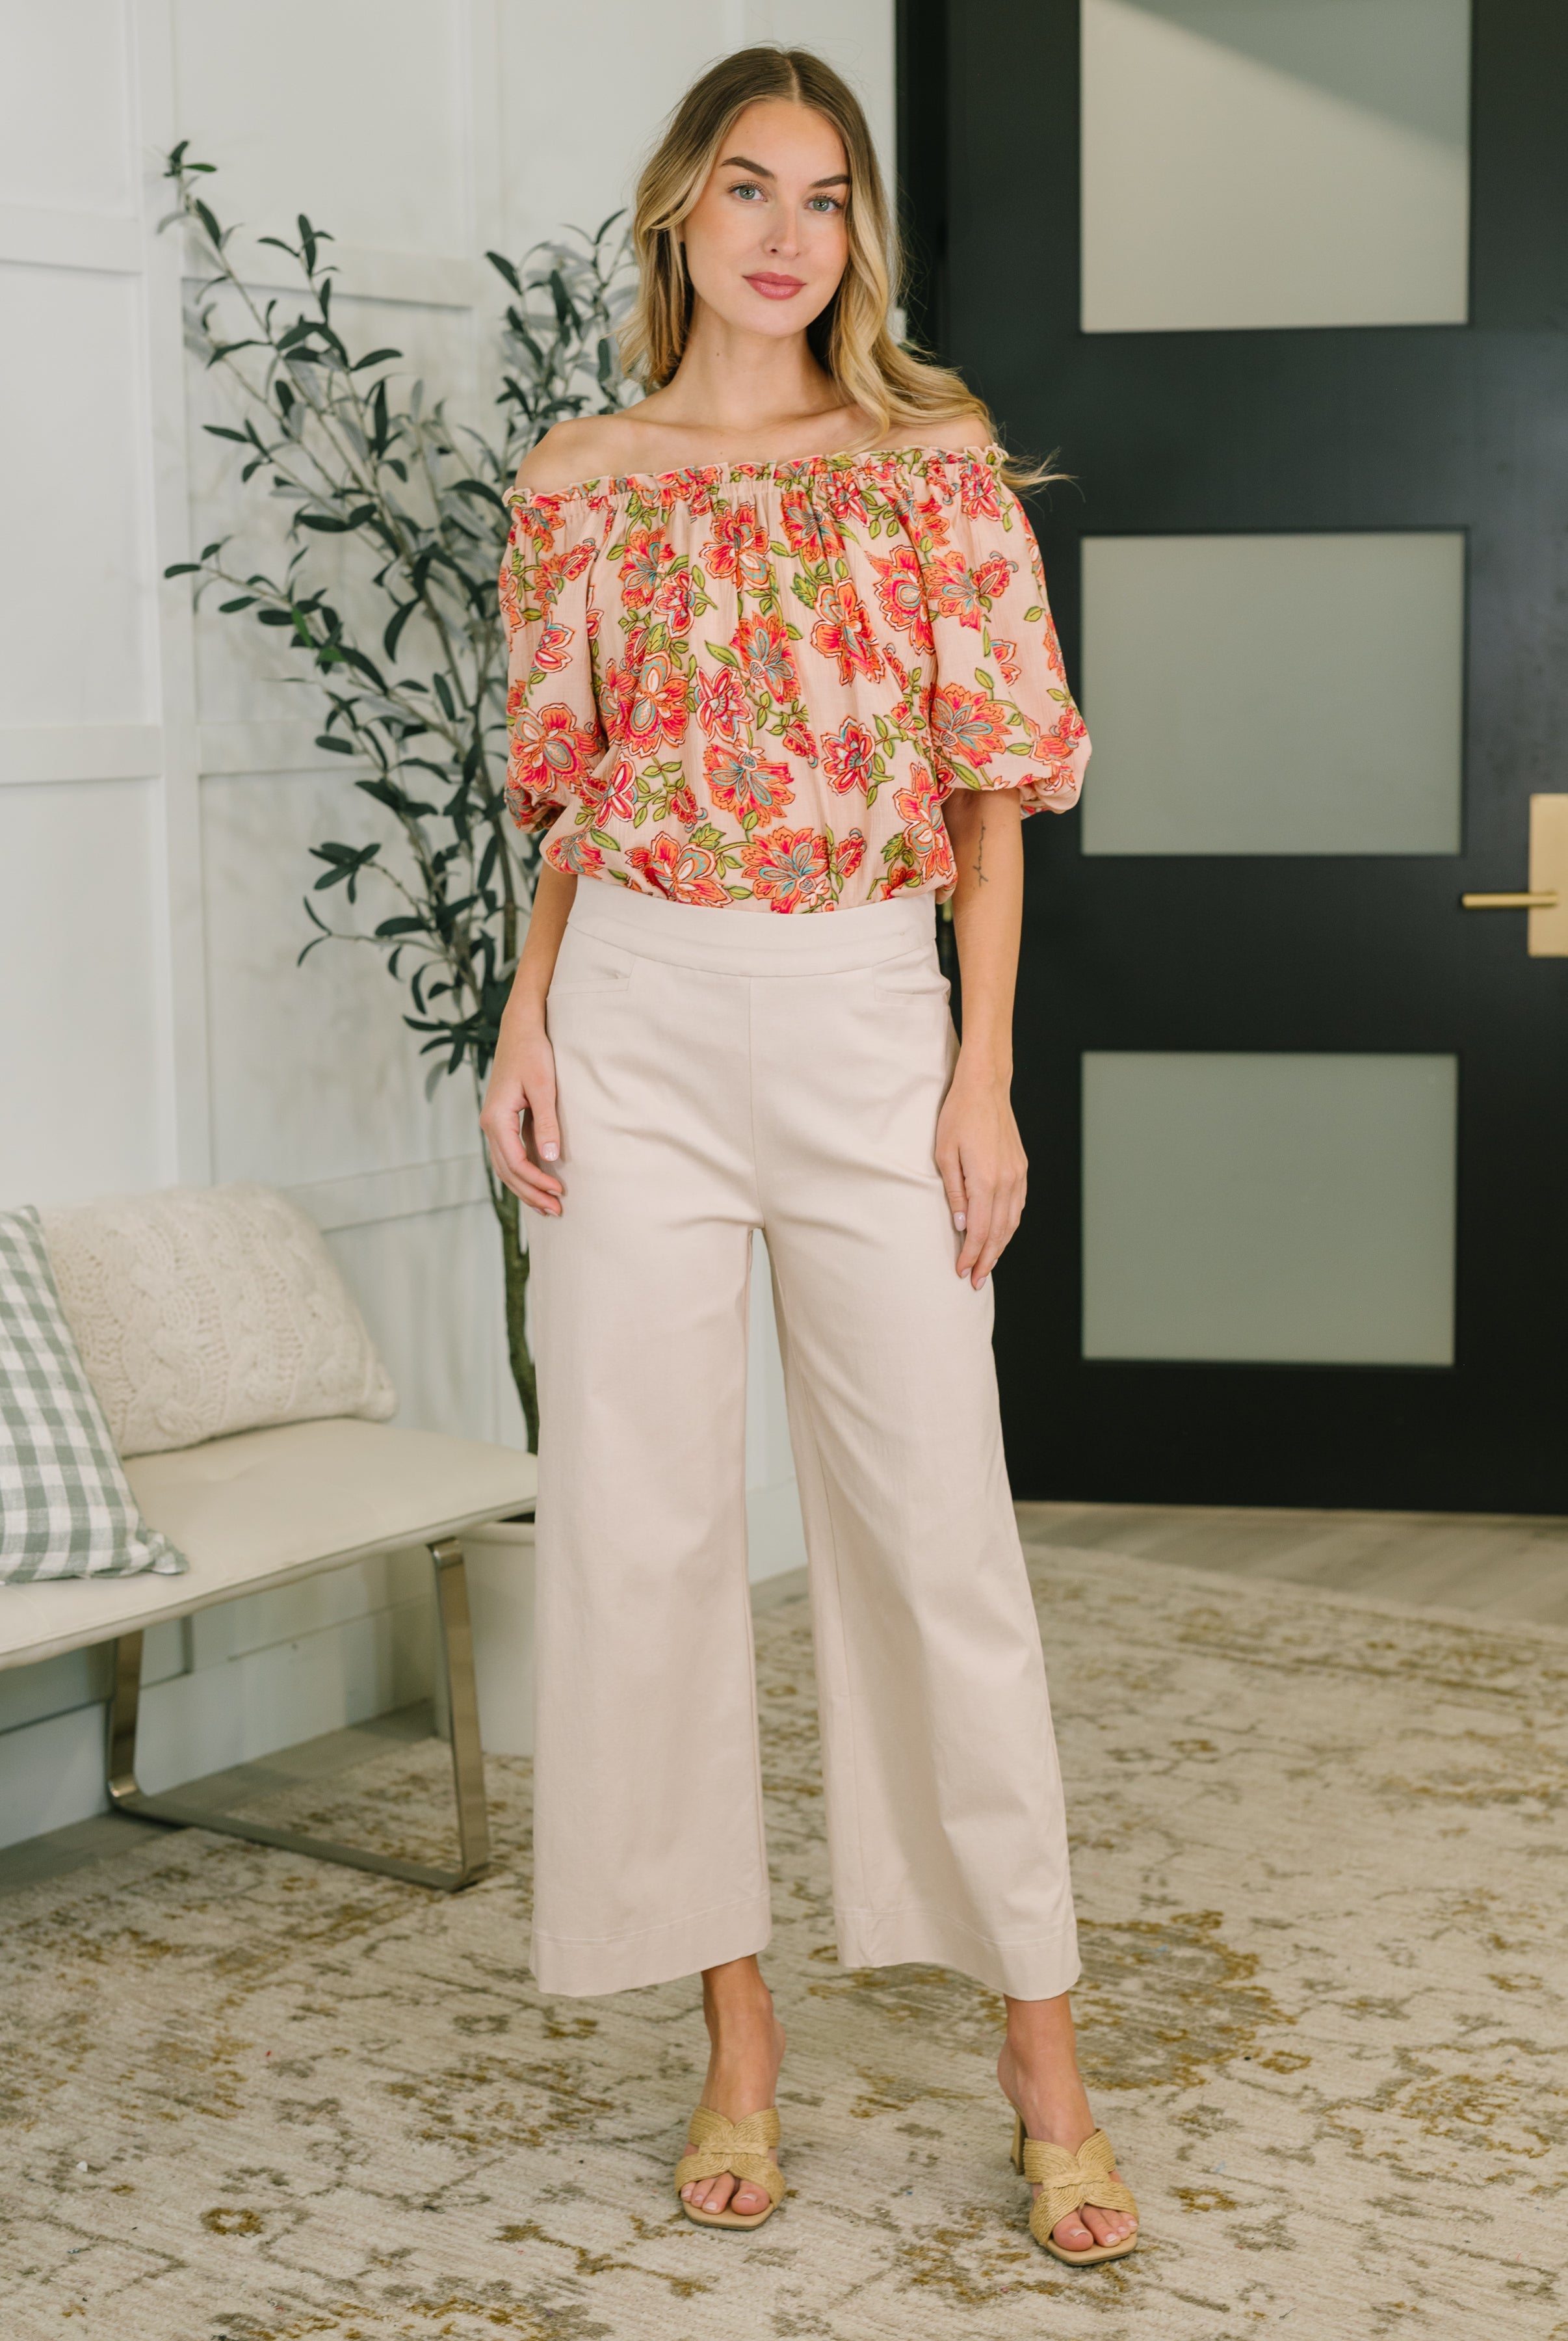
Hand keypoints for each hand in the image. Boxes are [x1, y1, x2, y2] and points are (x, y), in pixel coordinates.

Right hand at [480, 1008, 564, 1215]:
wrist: (521, 1028)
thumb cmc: (533, 1053)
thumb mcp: (543, 1088)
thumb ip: (546, 1123)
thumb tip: (551, 1157)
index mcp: (496, 1118)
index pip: (515, 1163)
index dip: (537, 1181)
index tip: (560, 1191)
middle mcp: (490, 1124)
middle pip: (507, 1171)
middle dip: (530, 1193)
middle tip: (556, 1211)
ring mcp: (494, 1123)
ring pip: (505, 1166)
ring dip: (525, 1187)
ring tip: (548, 1205)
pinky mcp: (503, 1120)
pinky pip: (509, 1154)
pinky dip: (523, 1171)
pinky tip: (539, 1180)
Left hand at [935, 1057, 1026, 1287]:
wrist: (986, 1088)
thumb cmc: (959, 1116)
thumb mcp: (944, 1154)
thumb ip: (954, 1193)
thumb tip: (960, 1225)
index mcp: (986, 1180)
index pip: (978, 1231)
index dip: (970, 1255)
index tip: (961, 1272)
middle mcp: (1007, 1181)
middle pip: (998, 1233)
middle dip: (987, 1260)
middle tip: (976, 1282)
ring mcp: (1018, 1175)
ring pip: (1011, 1223)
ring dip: (999, 1247)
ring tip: (987, 1266)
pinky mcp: (1021, 1168)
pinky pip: (1017, 1206)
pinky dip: (1009, 1226)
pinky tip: (1000, 1236)